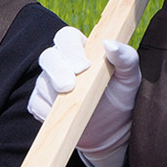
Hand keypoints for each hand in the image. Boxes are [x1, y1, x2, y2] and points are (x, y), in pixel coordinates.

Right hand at [27, 26, 140, 161]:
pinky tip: (65, 117)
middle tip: (69, 87)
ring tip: (74, 107)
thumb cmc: (121, 97)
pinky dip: (48, 112)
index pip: (67, 37)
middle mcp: (61, 62)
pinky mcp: (40, 103)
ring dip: (55, 95)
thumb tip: (109, 44)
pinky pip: (36, 104)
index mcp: (82, 49)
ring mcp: (48, 82)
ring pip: (41, 82)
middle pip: (47, 56)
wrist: (110, 130)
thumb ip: (126, 57)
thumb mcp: (130, 77)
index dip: (70, 49)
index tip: (82, 67)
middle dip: (57, 71)